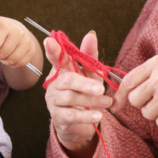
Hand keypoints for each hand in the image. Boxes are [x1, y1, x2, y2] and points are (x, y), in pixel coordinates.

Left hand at [0, 15, 36, 68]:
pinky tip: (10, 56)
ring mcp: (26, 41)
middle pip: (1, 54)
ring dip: (4, 60)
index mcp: (6, 26)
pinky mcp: (31, 49)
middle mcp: (18, 32)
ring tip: (3, 53)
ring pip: (11, 60)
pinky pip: (19, 63)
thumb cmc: (1, 29)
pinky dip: (13, 63)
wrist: (17, 30)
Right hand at [44, 31, 111, 157]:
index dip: (53, 50)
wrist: (81, 122)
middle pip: (67, 80)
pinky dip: (86, 116)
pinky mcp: (58, 117)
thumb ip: (89, 55)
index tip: (49, 41)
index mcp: (62, 69)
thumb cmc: (85, 93)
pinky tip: (98, 116)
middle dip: (84, 84)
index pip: (56, 58)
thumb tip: (91, 34)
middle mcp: (54, 84)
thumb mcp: (90, 73)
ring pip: (70, 98)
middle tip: (101, 88)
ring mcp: (54, 100)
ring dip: (91, 100)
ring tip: (107, 102)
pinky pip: (71, 115)